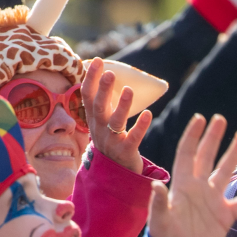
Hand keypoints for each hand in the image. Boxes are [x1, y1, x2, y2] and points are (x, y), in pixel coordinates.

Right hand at [79, 59, 151, 174]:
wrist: (114, 176)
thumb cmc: (111, 142)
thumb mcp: (103, 123)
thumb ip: (103, 103)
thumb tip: (106, 76)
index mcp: (93, 120)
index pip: (88, 96)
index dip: (91, 79)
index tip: (97, 61)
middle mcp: (100, 130)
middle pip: (99, 107)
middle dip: (102, 90)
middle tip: (109, 73)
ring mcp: (112, 142)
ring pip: (115, 122)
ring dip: (122, 106)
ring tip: (128, 90)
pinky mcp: (126, 153)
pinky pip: (133, 139)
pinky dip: (140, 127)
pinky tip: (148, 114)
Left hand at [148, 114, 236, 236]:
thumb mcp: (159, 221)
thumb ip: (159, 203)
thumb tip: (157, 186)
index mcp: (182, 186)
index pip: (187, 155)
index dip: (192, 136)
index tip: (199, 118)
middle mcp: (199, 188)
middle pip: (207, 157)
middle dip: (213, 138)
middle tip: (220, 120)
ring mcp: (213, 201)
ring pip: (226, 172)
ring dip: (234, 155)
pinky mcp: (225, 217)